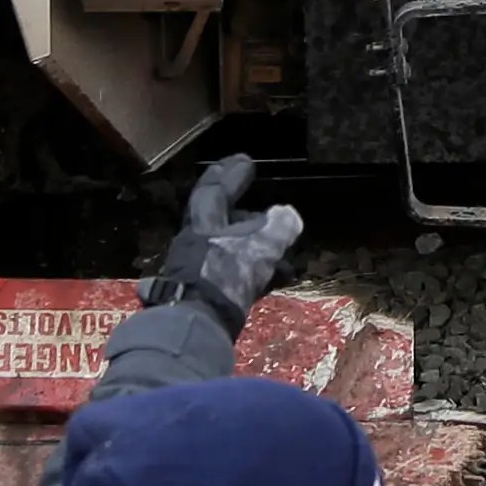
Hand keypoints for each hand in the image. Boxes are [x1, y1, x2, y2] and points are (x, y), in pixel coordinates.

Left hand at [147, 152, 303, 331]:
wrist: (198, 325)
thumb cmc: (225, 277)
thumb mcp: (259, 246)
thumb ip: (278, 228)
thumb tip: (288, 215)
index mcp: (203, 223)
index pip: (215, 189)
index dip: (231, 173)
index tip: (244, 161)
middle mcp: (197, 243)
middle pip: (223, 221)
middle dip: (247, 216)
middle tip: (268, 213)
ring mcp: (200, 270)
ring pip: (231, 250)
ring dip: (256, 248)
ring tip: (284, 256)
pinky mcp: (208, 295)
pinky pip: (235, 274)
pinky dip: (256, 271)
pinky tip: (275, 279)